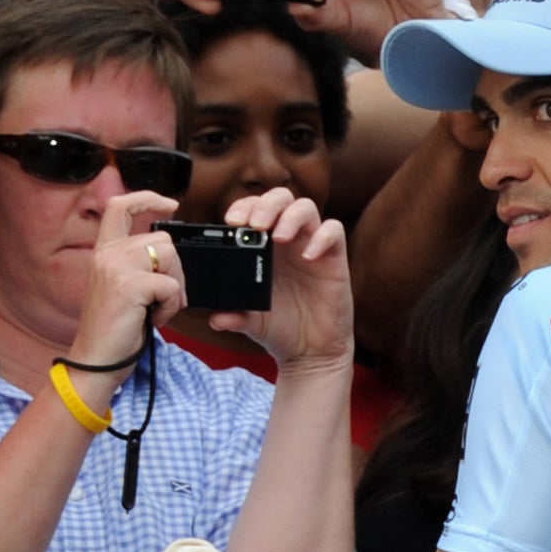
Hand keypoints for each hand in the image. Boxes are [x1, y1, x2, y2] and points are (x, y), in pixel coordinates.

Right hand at [73, 189, 188, 362]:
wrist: (96, 362)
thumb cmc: (113, 331)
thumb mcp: (123, 288)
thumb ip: (138, 265)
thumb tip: (170, 254)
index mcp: (104, 252)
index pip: (120, 206)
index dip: (147, 198)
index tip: (170, 205)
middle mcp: (107, 254)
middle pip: (163, 239)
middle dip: (175, 270)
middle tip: (164, 299)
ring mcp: (116, 267)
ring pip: (170, 257)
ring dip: (174, 288)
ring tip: (155, 309)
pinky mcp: (128, 285)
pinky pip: (170, 286)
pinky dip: (170, 307)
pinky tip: (153, 319)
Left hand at [220, 186, 352, 373]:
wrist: (309, 352)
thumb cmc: (280, 329)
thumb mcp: (251, 322)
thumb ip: (234, 316)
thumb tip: (216, 319)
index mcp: (264, 247)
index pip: (254, 209)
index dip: (244, 206)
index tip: (232, 222)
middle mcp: (289, 241)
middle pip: (281, 199)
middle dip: (266, 204)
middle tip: (254, 224)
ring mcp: (312, 246)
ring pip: (306, 208)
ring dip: (290, 216)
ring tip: (279, 237)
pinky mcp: (334, 259)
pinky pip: (334, 232)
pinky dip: (322, 237)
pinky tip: (308, 257)